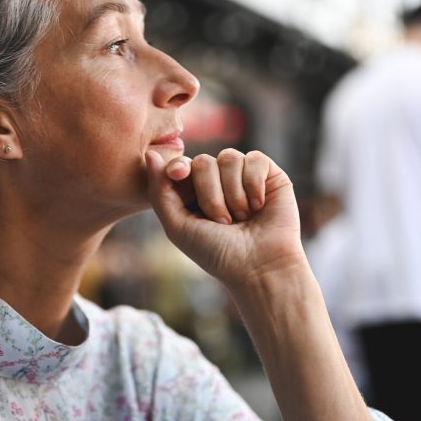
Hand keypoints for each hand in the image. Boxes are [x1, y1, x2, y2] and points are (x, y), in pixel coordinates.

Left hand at [144, 148, 303, 289]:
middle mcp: (218, 182)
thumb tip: (150, 153)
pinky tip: (258, 206)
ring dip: (233, 194)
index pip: (180, 165)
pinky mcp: (269, 175)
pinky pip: (255, 159)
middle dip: (209, 194)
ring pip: (229, 158)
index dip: (178, 167)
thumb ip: (159, 191)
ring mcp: (243, 176)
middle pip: (203, 161)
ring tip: (241, 218)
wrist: (259, 267)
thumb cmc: (217, 253)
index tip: (178, 174)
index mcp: (193, 193)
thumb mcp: (178, 227)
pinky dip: (254, 184)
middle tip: (222, 222)